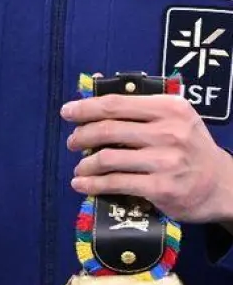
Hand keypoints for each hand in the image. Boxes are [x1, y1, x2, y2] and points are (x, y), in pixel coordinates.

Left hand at [64, 92, 232, 223]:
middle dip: (81, 136)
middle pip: (106, 130)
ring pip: (107, 158)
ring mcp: (165, 161)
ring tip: (80, 168)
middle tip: (73, 143)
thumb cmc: (189, 148)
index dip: (85, 108)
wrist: (221, 185)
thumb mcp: (175, 119)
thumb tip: (91, 96)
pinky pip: (115, 183)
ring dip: (84, 164)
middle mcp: (169, 132)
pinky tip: (82, 184)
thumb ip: (140, 108)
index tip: (67, 112)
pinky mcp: (160, 188)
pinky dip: (92, 184)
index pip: (115, 104)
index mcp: (169, 108)